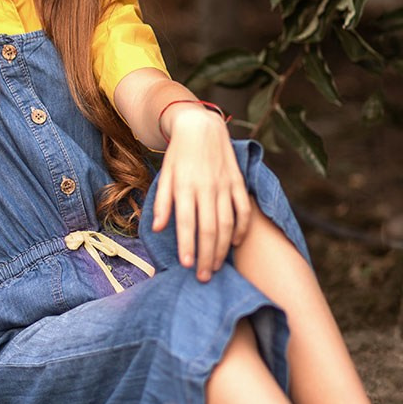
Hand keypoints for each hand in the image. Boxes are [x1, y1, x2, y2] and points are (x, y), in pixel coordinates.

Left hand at [151, 108, 250, 280]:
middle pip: (209, 229)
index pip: (186, 222)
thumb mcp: (165, 175)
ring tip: (217, 267)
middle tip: (203, 277)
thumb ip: (162, 202)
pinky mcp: (238, 182)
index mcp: (185, 186)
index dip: (187, 245)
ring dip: (223, 249)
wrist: (201, 126)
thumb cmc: (178, 155)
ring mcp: (225, 185)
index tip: (186, 265)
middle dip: (206, 256)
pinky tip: (235, 244)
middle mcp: (206, 187)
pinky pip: (244, 210)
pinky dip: (241, 229)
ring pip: (227, 224)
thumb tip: (158, 228)